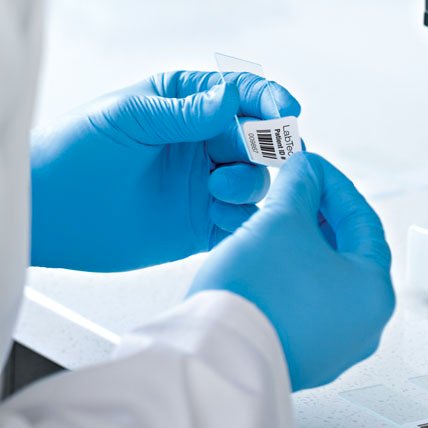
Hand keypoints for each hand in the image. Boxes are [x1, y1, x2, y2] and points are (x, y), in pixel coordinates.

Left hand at [31, 71, 299, 270]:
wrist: (57, 211)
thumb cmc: (80, 150)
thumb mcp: (131, 117)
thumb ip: (185, 111)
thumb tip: (231, 98)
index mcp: (186, 108)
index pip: (240, 96)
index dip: (269, 100)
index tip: (287, 111)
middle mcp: (201, 146)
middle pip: (256, 142)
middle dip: (264, 148)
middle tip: (259, 155)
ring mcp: (203, 187)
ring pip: (254, 183)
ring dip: (247, 185)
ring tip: (215, 191)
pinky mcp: (200, 224)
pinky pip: (238, 220)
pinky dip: (240, 219)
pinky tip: (217, 217)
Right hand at [187, 153, 394, 390]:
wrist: (210, 349)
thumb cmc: (251, 295)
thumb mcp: (280, 220)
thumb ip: (300, 185)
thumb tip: (305, 168)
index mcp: (371, 292)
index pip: (361, 219)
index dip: (333, 184)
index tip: (311, 168)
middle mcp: (358, 322)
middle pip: (342, 247)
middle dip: (314, 211)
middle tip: (293, 189)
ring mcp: (328, 338)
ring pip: (318, 271)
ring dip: (298, 238)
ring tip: (274, 217)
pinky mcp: (298, 344)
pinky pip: (301, 294)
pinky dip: (288, 267)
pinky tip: (264, 252)